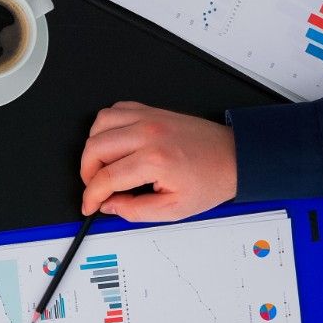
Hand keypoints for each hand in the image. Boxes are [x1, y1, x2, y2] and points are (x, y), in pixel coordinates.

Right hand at [79, 101, 238, 220]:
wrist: (235, 157)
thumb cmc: (211, 180)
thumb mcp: (173, 210)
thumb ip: (135, 211)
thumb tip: (109, 205)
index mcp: (155, 161)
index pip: (105, 179)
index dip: (91, 196)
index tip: (90, 204)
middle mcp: (149, 134)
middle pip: (94, 149)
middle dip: (87, 173)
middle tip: (97, 187)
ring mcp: (150, 119)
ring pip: (99, 125)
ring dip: (93, 148)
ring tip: (103, 165)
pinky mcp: (152, 112)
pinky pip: (115, 110)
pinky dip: (106, 127)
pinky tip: (113, 144)